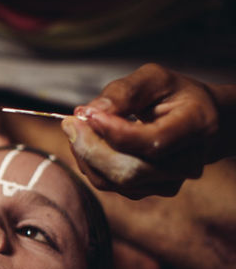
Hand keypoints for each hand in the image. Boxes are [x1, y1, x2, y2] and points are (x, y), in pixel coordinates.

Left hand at [62, 64, 219, 198]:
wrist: (197, 120)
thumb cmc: (173, 94)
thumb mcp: (154, 78)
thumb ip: (124, 92)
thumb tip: (88, 112)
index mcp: (197, 126)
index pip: (153, 142)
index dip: (115, 132)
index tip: (87, 114)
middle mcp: (187, 162)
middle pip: (129, 170)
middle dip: (91, 147)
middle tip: (70, 123)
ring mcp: (168, 182)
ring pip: (114, 180)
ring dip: (86, 154)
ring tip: (77, 128)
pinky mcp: (148, 190)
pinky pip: (108, 184)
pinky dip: (90, 163)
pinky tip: (88, 142)